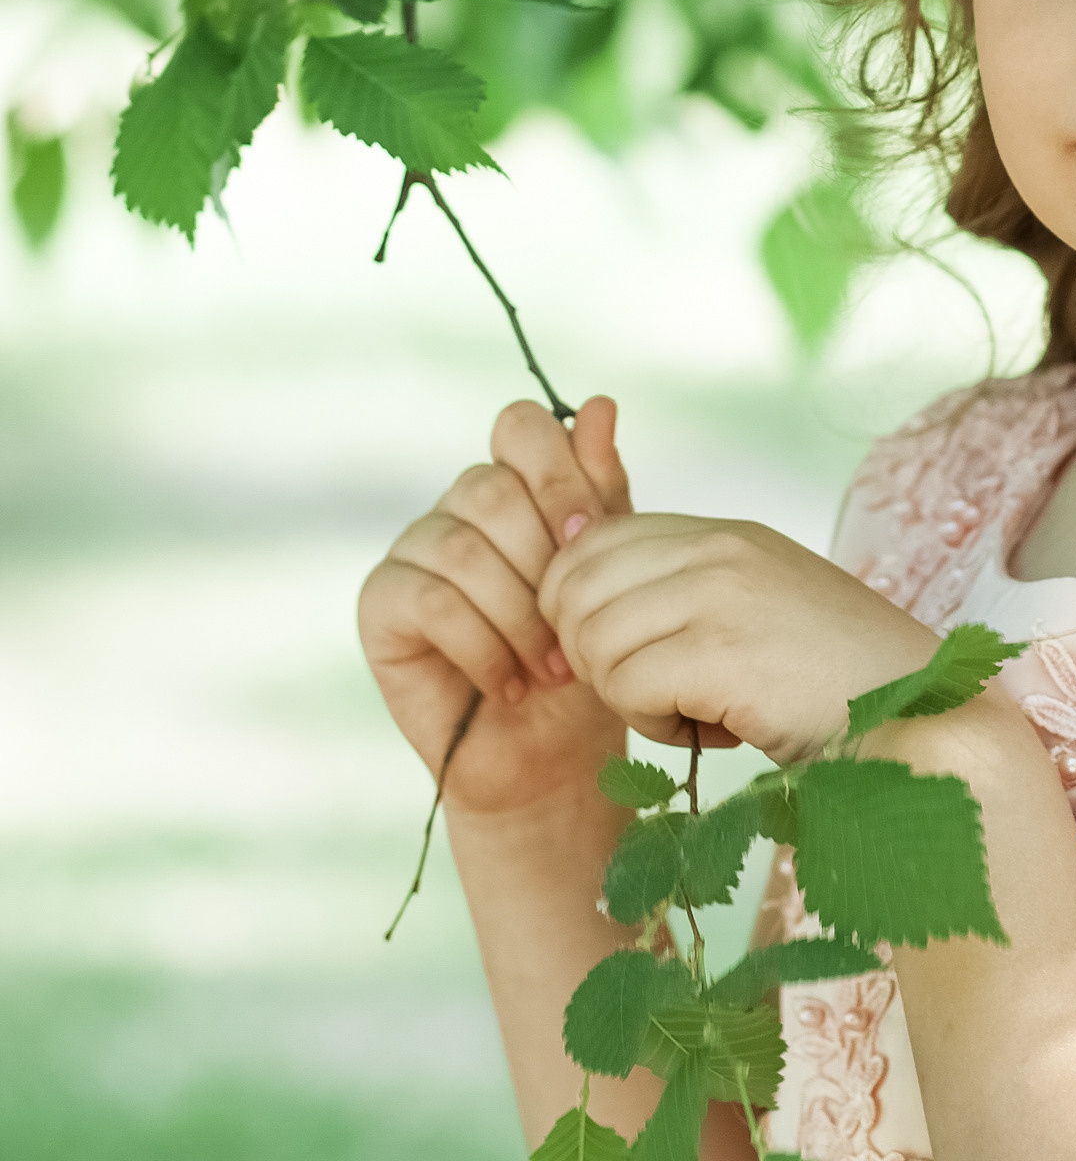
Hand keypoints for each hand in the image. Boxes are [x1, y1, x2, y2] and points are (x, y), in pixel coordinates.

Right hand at [358, 397, 633, 815]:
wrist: (553, 755)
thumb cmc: (586, 660)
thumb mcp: (610, 570)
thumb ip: (602, 492)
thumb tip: (603, 404)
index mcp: (517, 485)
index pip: (521, 427)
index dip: (558, 474)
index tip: (593, 538)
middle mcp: (458, 507)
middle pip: (491, 488)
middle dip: (544, 562)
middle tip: (576, 627)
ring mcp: (414, 550)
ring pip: (463, 547)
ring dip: (519, 617)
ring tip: (551, 668)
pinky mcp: (380, 603)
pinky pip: (430, 600)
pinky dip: (483, 648)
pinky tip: (510, 683)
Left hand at [536, 510, 928, 761]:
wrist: (921, 718)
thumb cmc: (841, 686)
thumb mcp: (759, 611)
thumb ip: (686, 595)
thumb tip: (582, 613)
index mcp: (725, 535)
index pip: (590, 545)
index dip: (581, 611)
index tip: (624, 660)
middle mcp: (719, 548)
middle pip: (574, 591)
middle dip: (593, 657)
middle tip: (654, 692)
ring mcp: (721, 592)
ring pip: (593, 643)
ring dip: (629, 698)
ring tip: (695, 713)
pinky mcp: (721, 650)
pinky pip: (627, 688)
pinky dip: (657, 728)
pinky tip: (714, 732)